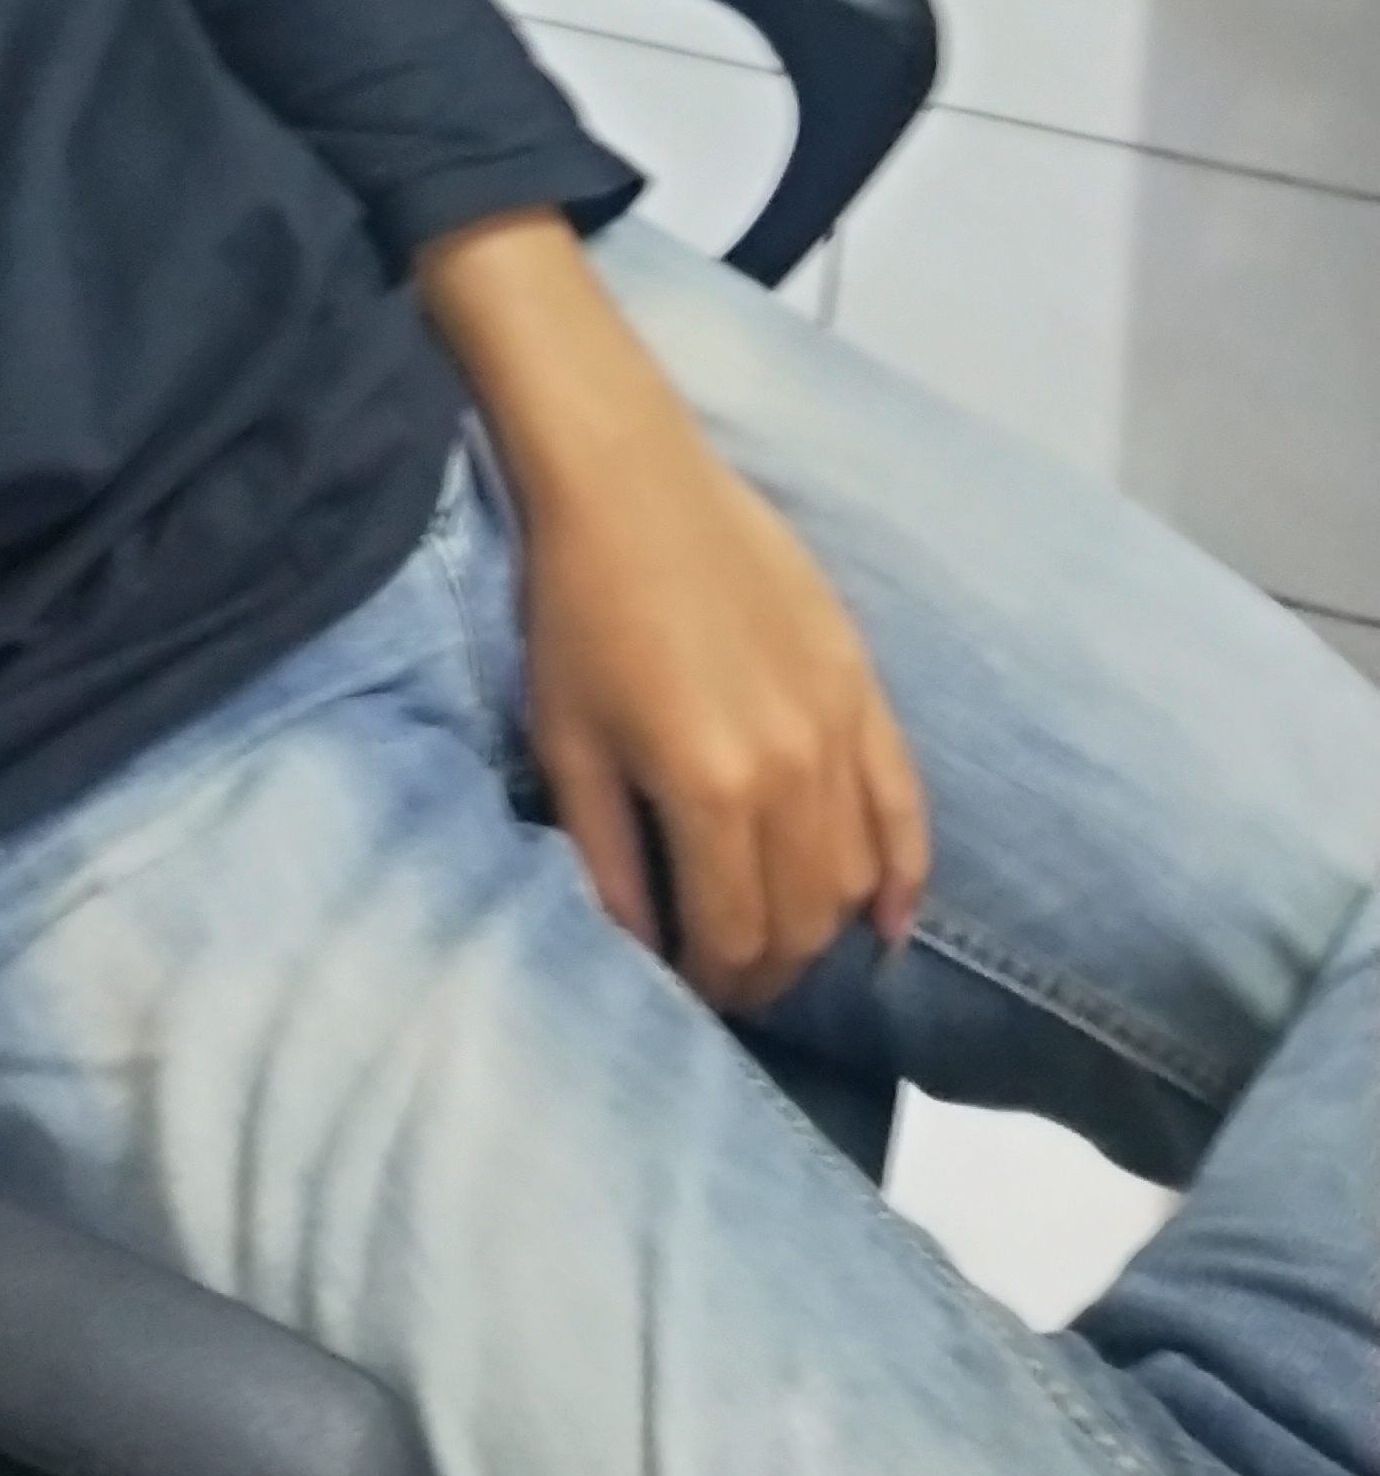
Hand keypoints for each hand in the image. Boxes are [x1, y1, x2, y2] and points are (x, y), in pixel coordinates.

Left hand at [415, 212, 929, 1010]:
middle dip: (767, 967)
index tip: (690, 995)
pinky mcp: (864, 682)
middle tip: (728, 978)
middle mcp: (795, 771)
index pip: (733, 936)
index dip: (713, 984)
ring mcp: (841, 725)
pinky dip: (906, 872)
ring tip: (780, 944)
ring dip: (824, 928)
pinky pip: (905, 802)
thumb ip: (609, 860)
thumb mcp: (568, 744)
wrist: (628, 480)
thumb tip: (640, 951)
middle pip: (804, 918)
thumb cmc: (576, 609)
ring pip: (859, 875)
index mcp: (714, 791)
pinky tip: (891, 921)